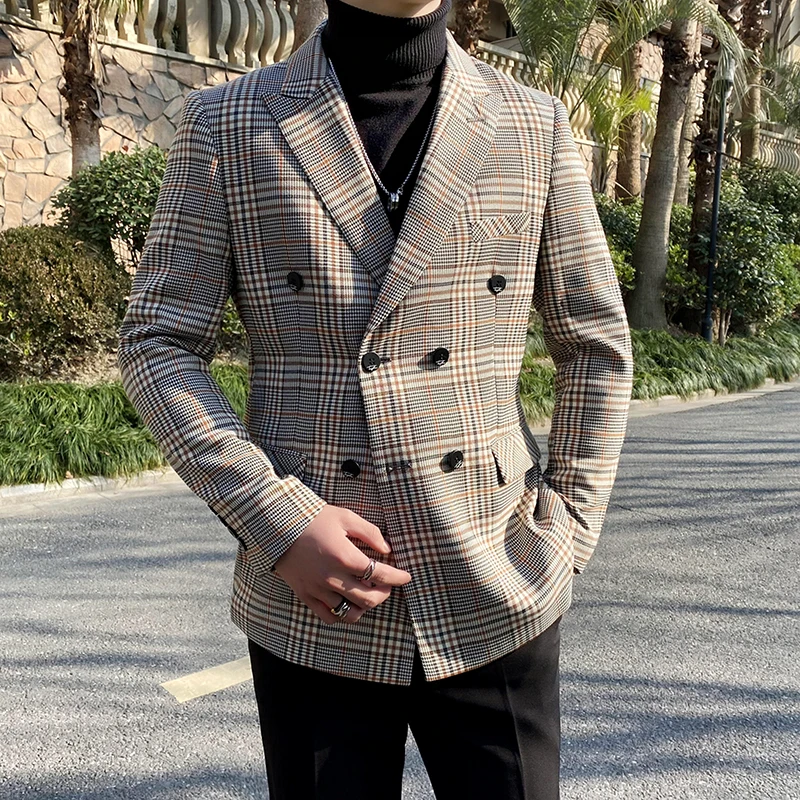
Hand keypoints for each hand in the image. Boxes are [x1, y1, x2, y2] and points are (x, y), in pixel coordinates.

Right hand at [273, 504, 411, 624]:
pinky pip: (329, 616)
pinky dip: (343, 614)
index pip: (380, 574)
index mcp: (345, 557)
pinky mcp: (306, 596)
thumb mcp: (345, 517)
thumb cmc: (314, 518)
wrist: (278, 526)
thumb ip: (370, 533)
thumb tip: (387, 549)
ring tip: (366, 594)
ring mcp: (318, 590)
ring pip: (350, 613)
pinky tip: (347, 603)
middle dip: (384, 594)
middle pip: (369, 599)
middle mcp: (333, 578)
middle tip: (386, 585)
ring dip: (364, 606)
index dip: (398, 577)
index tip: (406, 577)